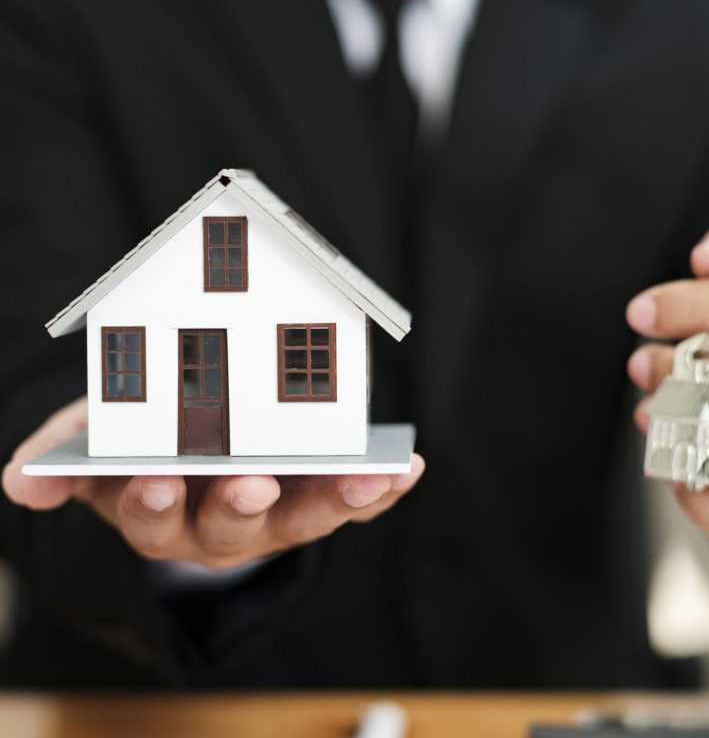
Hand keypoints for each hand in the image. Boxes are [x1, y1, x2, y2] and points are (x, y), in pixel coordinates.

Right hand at [2, 397, 424, 568]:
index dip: (149, 505)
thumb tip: (19, 481)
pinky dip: (380, 490)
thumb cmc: (143, 441)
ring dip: (337, 501)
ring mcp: (274, 514)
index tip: (152, 482)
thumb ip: (66, 459)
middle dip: (239, 507)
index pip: (151, 518)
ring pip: (304, 519)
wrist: (195, 445)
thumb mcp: (96, 442)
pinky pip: (351, 501)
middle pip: (231, 530)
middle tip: (251, 483)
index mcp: (162, 511)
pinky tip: (406, 468)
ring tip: (370, 476)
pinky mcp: (316, 495)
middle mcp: (220, 524)